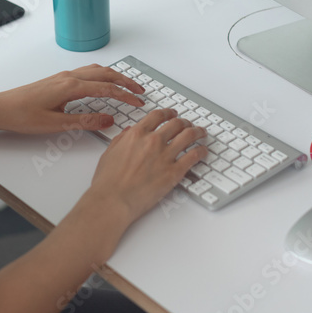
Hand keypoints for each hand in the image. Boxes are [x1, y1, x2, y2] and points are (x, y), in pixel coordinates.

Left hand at [0, 65, 144, 134]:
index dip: (125, 95)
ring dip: (114, 76)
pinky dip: (102, 75)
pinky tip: (103, 83)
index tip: (139, 102)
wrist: (1, 107)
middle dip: (125, 81)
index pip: (106, 88)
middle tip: (141, 91)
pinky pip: (87, 72)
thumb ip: (84, 122)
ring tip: (127, 85)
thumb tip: (108, 120)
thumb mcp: (55, 125)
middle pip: (105, 74)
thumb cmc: (23, 116)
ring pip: (96, 70)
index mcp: (70, 87)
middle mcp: (69, 77)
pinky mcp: (59, 80)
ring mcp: (63, 76)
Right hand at [89, 109, 207, 222]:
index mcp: (137, 134)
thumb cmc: (108, 181)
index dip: (168, 112)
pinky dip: (201, 151)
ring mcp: (165, 156)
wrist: (113, 200)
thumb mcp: (110, 152)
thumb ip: (122, 139)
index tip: (172, 114)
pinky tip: (203, 151)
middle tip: (188, 124)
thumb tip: (129, 132)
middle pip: (176, 123)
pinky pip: (194, 156)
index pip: (158, 116)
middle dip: (184, 122)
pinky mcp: (174, 172)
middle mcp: (153, 141)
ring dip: (197, 132)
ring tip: (201, 133)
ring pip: (189, 135)